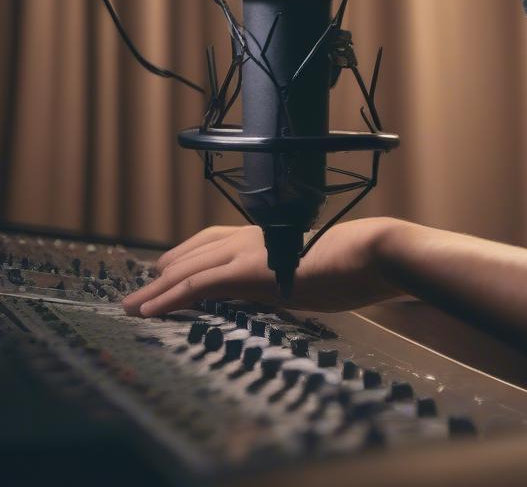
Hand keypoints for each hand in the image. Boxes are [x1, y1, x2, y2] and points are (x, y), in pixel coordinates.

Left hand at [122, 218, 402, 316]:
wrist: (372, 253)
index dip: (191, 254)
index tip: (171, 267)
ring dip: (156, 289)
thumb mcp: (319, 267)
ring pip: (188, 269)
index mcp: (272, 236)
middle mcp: (254, 238)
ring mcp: (249, 253)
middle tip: (142, 290)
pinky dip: (168, 298)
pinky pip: (196, 285)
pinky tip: (150, 310)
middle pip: (196, 251)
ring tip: (133, 306)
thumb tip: (295, 282)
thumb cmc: (358, 262)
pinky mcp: (247, 272)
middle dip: (165, 271)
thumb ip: (296, 272)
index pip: (218, 239)